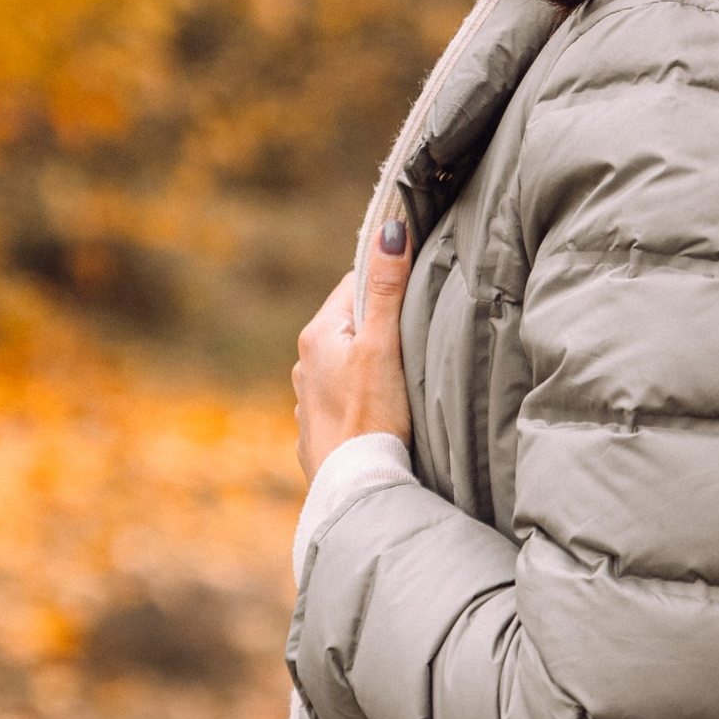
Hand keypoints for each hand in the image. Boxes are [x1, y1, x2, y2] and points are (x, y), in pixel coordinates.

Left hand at [294, 215, 415, 478]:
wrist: (355, 488)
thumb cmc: (371, 416)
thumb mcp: (384, 345)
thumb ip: (386, 289)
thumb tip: (389, 230)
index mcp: (317, 335)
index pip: (353, 286)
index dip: (386, 287)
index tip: (413, 299)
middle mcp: (304, 364)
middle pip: (349, 326)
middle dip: (379, 329)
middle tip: (413, 342)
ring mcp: (309, 399)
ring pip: (346, 364)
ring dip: (370, 366)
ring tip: (401, 381)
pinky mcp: (319, 430)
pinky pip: (343, 399)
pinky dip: (361, 398)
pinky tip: (381, 413)